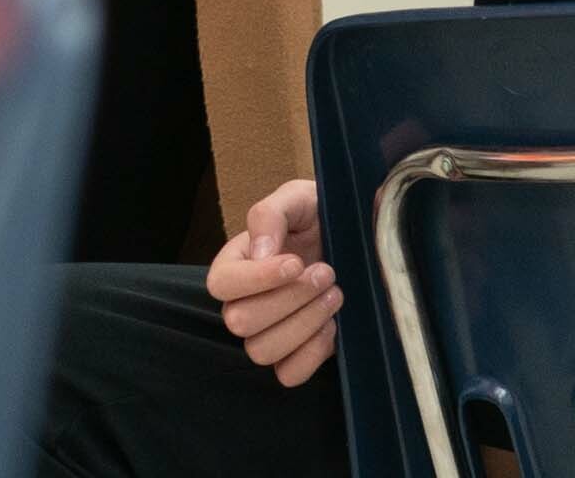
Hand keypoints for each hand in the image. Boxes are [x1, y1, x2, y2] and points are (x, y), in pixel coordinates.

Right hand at [207, 180, 339, 386]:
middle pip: (240, 321)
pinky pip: (288, 375)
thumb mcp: (295, 199)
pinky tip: (332, 325)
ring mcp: (266, 333)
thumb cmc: (316, 216)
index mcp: (234, 263)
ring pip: (262, 351)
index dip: (256, 280)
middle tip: (326, 273)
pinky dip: (312, 353)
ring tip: (334, 293)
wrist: (353, 240)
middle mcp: (242, 303)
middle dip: (289, 299)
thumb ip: (270, 215)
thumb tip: (259, 253)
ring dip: (304, 323)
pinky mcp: (293, 356)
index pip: (221, 284)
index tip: (295, 262)